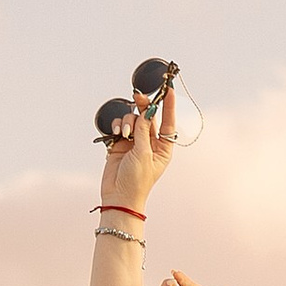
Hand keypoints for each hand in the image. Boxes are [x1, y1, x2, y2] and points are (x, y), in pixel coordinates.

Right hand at [99, 78, 176, 211]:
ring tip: (124, 134)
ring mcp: (134, 142)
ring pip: (133, 119)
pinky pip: (120, 126)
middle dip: (144, 106)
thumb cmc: (136, 181)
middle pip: (149, 117)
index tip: (168, 89)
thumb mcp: (143, 154)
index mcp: (163, 148)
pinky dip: (118, 126)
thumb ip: (143, 130)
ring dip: (128, 122)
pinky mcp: (120, 144)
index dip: (168, 105)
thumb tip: (144, 112)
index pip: (168, 122)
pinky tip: (117, 134)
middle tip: (139, 96)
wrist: (118, 196)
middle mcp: (150, 143)